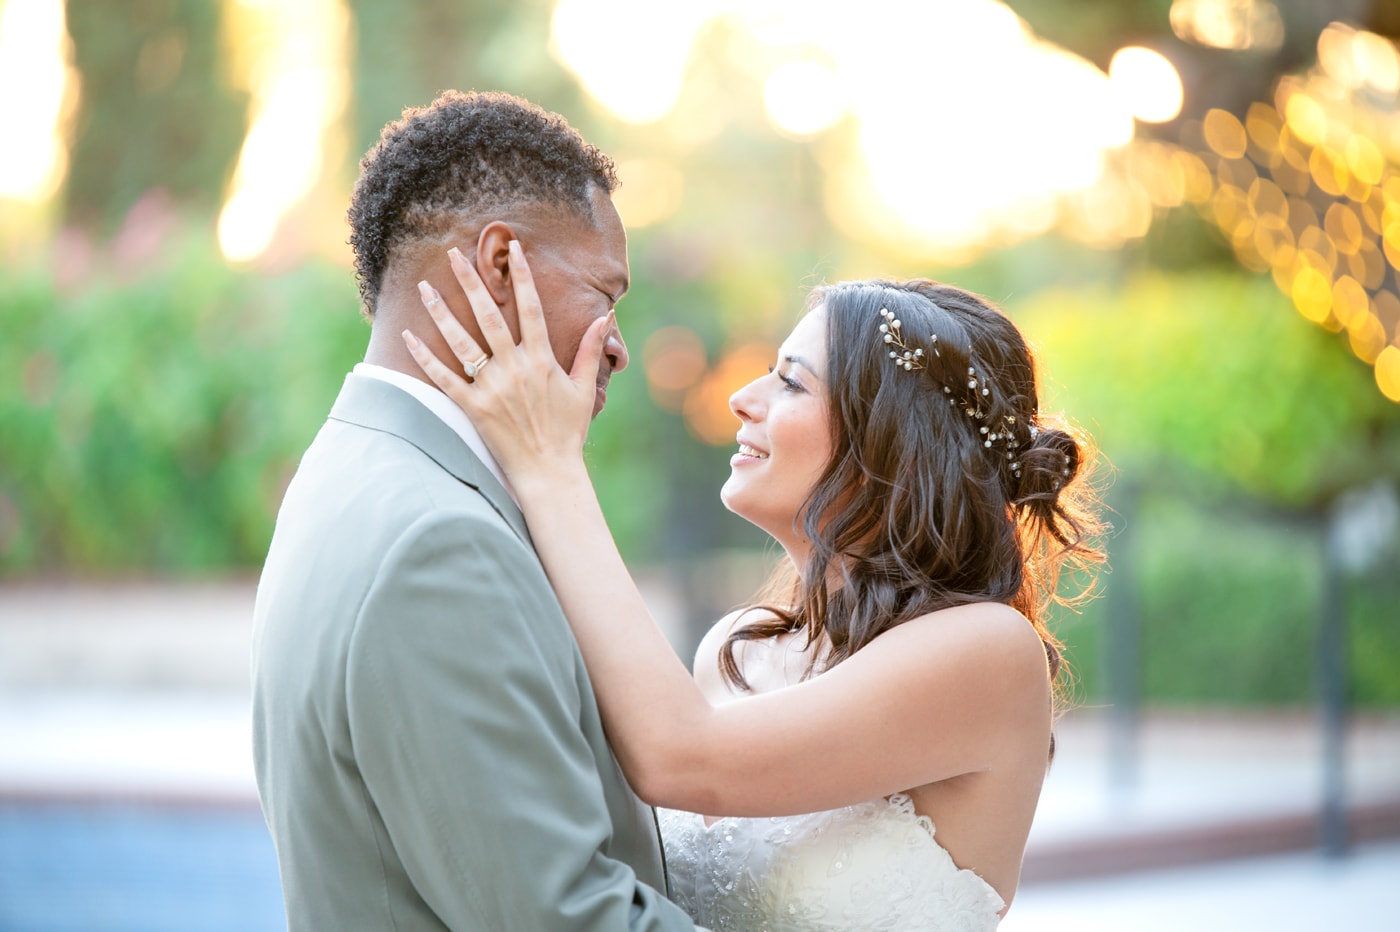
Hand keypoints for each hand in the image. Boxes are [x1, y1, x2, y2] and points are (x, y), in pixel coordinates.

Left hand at [402, 240, 611, 484]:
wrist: (549, 472)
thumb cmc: (568, 431)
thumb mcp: (584, 389)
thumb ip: (589, 351)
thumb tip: (605, 317)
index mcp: (542, 360)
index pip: (531, 308)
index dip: (522, 276)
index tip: (514, 248)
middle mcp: (514, 369)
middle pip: (489, 316)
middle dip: (471, 282)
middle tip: (454, 254)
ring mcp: (491, 388)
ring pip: (461, 342)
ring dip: (441, 313)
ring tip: (424, 287)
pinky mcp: (473, 408)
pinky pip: (443, 379)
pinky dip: (424, 358)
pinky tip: (409, 336)